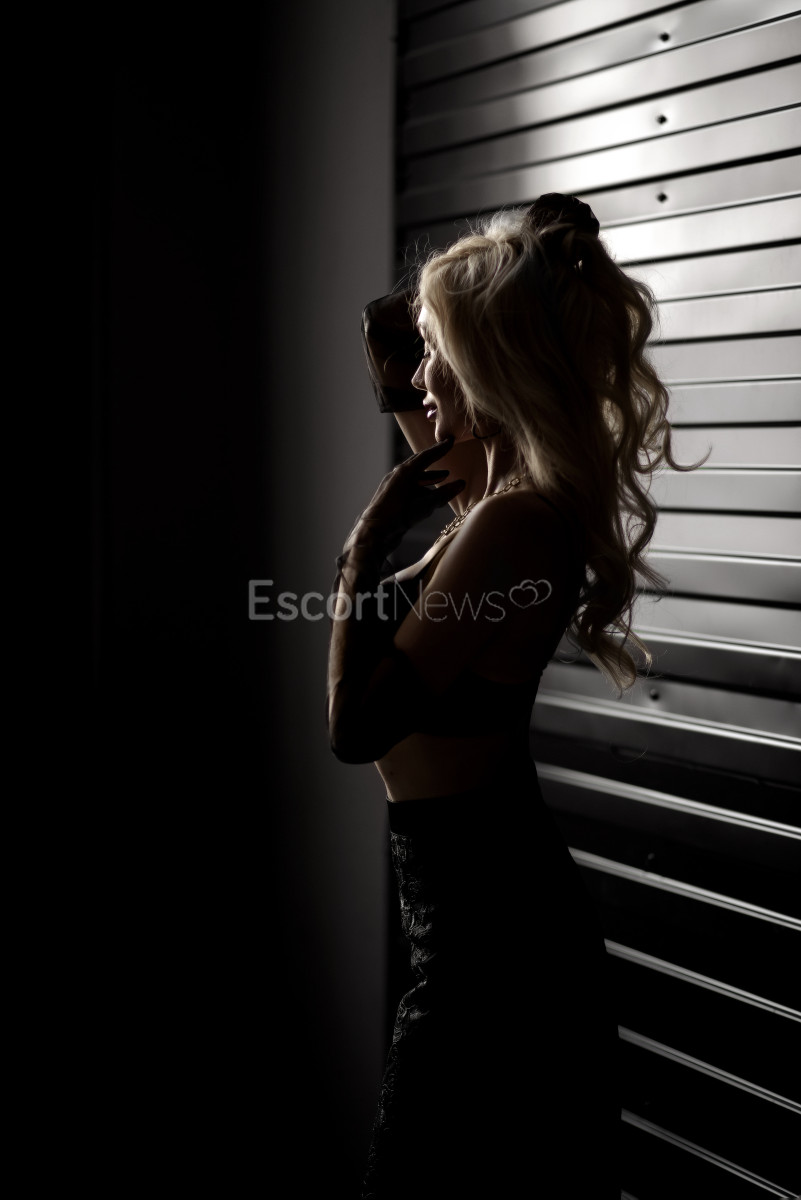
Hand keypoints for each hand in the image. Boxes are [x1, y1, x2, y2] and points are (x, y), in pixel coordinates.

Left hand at [343, 436, 465, 558]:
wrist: (373, 534)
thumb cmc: (397, 517)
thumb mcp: (423, 506)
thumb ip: (442, 495)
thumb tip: (461, 484)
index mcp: (403, 473)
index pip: (425, 457)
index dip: (439, 449)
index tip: (450, 441)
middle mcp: (396, 477)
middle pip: (418, 464)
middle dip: (434, 459)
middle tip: (446, 452)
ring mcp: (392, 488)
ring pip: (414, 478)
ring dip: (429, 477)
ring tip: (443, 477)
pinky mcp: (391, 499)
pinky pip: (410, 489)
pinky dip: (422, 489)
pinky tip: (430, 497)